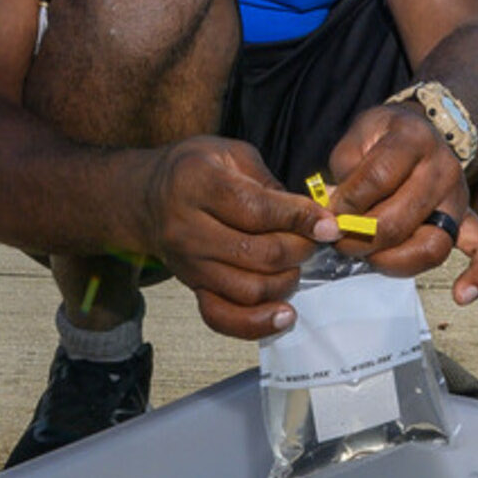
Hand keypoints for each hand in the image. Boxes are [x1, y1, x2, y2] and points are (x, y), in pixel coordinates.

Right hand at [139, 136, 336, 338]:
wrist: (148, 197)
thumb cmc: (196, 169)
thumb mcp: (230, 154)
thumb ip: (269, 182)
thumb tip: (309, 215)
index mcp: (198, 183)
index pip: (257, 210)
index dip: (299, 219)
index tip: (329, 225)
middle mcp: (188, 228)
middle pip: (257, 254)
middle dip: (299, 249)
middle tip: (314, 240)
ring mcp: (188, 264)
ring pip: (248, 289)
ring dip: (286, 281)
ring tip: (296, 263)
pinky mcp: (192, 287)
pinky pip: (223, 318)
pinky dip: (257, 324)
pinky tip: (284, 314)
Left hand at [326, 104, 477, 304]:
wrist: (416, 132)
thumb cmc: (382, 140)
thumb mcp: (356, 138)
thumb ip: (344, 172)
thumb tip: (334, 213)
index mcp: (413, 138)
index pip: (378, 178)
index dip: (346, 203)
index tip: (326, 215)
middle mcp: (443, 167)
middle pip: (400, 219)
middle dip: (360, 238)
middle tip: (338, 240)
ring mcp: (459, 197)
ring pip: (432, 245)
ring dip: (392, 261)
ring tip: (368, 259)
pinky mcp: (468, 220)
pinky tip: (461, 295)